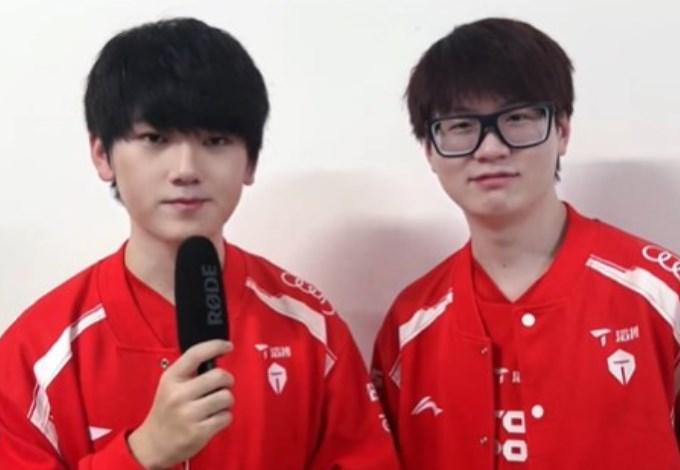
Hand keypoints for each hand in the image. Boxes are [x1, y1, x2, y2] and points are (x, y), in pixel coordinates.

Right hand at [128, 340, 234, 468]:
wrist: (153, 444)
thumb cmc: (167, 410)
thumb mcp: (170, 384)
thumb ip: (189, 371)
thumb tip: (216, 355)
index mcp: (171, 378)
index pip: (196, 354)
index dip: (216, 346)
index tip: (228, 346)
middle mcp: (178, 394)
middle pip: (219, 376)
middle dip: (227, 381)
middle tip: (222, 386)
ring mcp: (188, 414)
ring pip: (226, 397)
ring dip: (226, 401)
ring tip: (215, 405)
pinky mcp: (198, 432)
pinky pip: (226, 417)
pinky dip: (224, 417)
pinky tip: (212, 419)